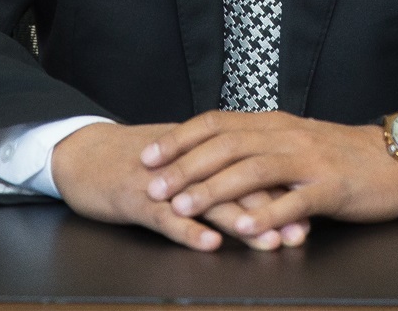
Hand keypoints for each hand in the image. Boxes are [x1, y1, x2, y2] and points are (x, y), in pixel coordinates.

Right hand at [51, 122, 301, 250]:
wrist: (83, 154)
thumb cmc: (136, 161)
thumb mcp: (182, 161)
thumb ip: (219, 171)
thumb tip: (266, 187)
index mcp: (204, 153)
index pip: (252, 166)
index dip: (284, 187)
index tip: (314, 207)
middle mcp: (189, 164)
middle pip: (239, 185)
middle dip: (274, 209)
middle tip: (302, 230)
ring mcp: (163, 182)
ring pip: (209, 202)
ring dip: (242, 223)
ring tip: (270, 241)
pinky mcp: (136, 199)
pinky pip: (165, 218)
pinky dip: (188, 231)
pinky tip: (209, 244)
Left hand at [140, 110, 397, 240]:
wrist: (396, 159)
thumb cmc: (340, 156)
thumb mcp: (294, 142)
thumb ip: (257, 147)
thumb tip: (210, 157)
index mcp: (274, 124)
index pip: (217, 123)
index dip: (179, 139)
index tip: (148, 156)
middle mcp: (286, 135)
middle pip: (227, 145)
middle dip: (186, 166)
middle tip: (154, 187)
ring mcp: (310, 160)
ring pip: (254, 169)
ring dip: (214, 189)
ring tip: (185, 207)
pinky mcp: (333, 186)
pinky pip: (295, 200)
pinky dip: (266, 214)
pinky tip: (244, 229)